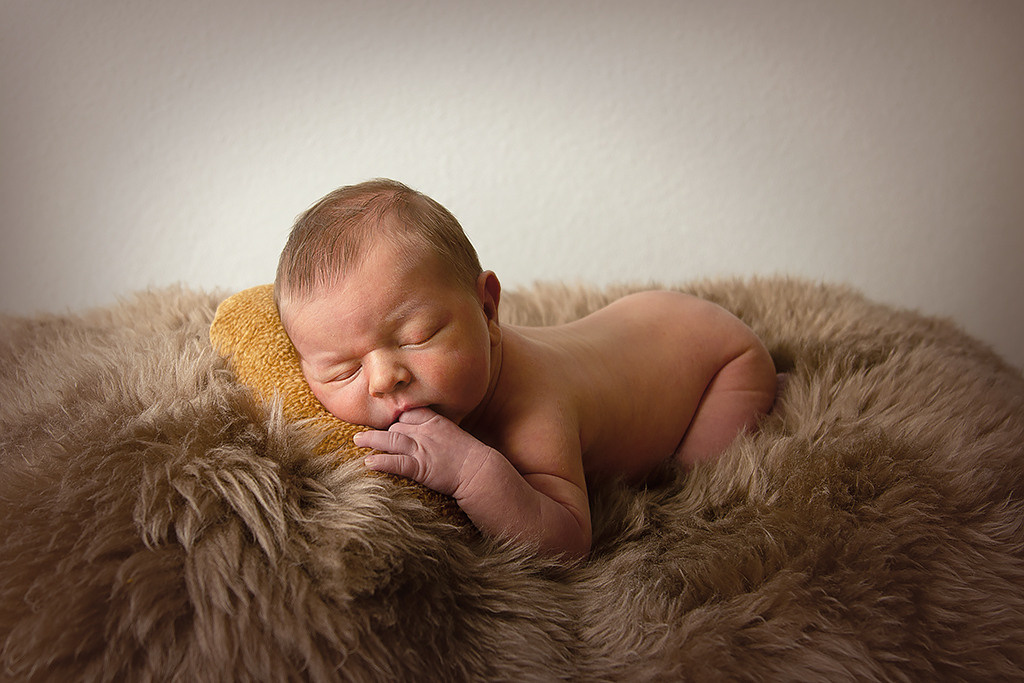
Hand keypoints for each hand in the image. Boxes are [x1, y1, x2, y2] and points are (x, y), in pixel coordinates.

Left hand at [354, 407, 499, 498]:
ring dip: (370, 439)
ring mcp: (422, 448)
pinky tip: (369, 463)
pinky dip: (381, 461)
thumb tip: (425, 436)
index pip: (407, 413)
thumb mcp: (453, 435)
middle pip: (396, 426)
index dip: (395, 418)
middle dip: (382, 431)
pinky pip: (396, 462)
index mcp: (434, 420)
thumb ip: (436, 431)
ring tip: (357, 440)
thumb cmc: (470, 456)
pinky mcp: (421, 467)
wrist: (480, 471)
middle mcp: (425, 431)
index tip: (386, 421)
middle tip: (365, 434)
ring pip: (390, 439)